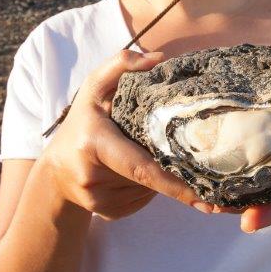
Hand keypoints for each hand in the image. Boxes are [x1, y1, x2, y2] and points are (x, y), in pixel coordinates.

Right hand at [39, 50, 211, 220]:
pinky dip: (147, 188)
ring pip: (148, 190)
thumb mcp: (94, 87)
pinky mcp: (107, 213)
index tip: (206, 200)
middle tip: (216, 195)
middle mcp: (93, 177)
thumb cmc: (82, 121)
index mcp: (94, 143)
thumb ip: (121, 64)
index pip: (142, 167)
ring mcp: (98, 201)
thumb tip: (158, 58)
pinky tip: (133, 174)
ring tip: (140, 156)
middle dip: (179, 180)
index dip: (175, 185)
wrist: (54, 169)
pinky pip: (141, 201)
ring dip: (157, 177)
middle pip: (150, 178)